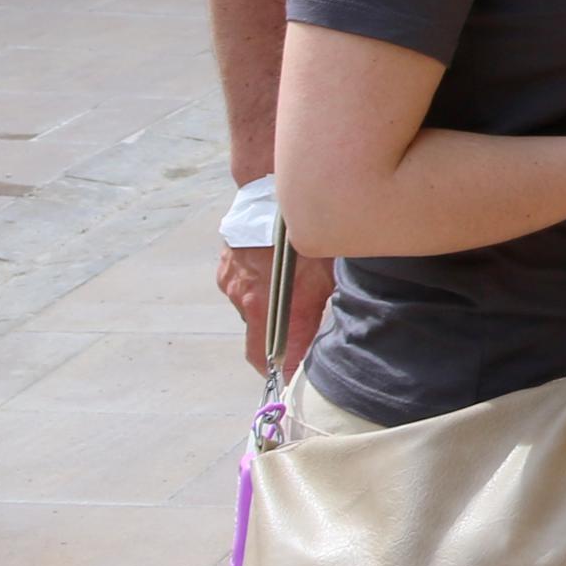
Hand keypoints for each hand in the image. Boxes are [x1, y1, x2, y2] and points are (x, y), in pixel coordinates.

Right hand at [216, 240, 331, 376]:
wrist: (268, 186)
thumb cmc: (305, 228)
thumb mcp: (329, 269)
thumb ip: (326, 306)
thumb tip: (339, 335)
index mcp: (268, 308)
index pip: (267, 360)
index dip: (283, 371)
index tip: (297, 378)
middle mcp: (245, 301)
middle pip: (262, 339)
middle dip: (282, 341)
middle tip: (306, 333)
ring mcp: (231, 283)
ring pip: (254, 311)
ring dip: (272, 309)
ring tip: (294, 290)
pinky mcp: (225, 267)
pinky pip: (243, 287)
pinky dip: (260, 286)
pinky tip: (278, 270)